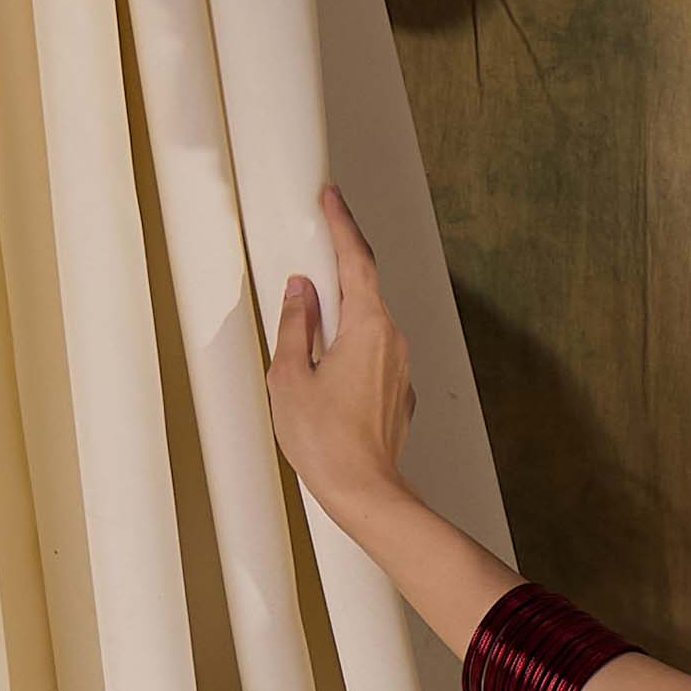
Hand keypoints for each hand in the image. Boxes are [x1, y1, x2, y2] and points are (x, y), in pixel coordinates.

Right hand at [267, 183, 412, 519]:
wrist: (365, 492)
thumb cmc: (326, 441)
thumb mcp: (290, 375)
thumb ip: (295, 325)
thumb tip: (300, 292)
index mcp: (367, 327)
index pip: (357, 261)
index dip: (343, 225)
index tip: (332, 197)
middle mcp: (393, 341)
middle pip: (365, 289)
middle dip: (339, 265)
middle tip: (315, 244)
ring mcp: (400, 367)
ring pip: (369, 322)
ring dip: (342, 311)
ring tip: (310, 312)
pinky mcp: (398, 391)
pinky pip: (373, 351)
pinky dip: (350, 343)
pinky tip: (327, 359)